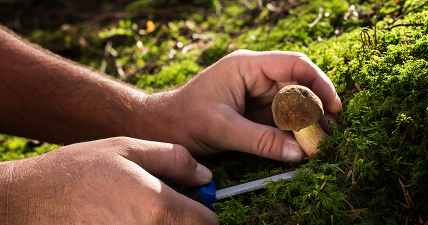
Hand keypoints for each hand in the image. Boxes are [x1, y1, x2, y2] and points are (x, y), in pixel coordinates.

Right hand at [0, 137, 215, 223]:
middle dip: (185, 220)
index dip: (205, 209)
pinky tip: (125, 217)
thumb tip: (204, 176)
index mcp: (157, 208)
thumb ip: (174, 160)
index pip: (207, 223)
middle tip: (168, 203)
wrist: (29, 200)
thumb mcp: (128, 149)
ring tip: (141, 208)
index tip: (194, 200)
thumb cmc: (77, 171)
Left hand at [142, 50, 341, 161]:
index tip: (334, 105)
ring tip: (321, 141)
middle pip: (297, 85)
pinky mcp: (254, 111)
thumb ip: (261, 140)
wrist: (163, 127)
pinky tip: (302, 144)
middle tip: (330, 132)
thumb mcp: (223, 129)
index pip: (293, 64)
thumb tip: (298, 153)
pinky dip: (293, 131)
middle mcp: (254, 76)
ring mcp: (255, 94)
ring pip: (292, 103)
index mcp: (246, 67)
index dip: (318, 83)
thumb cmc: (185, 119)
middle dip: (316, 108)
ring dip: (307, 122)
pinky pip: (281, 118)